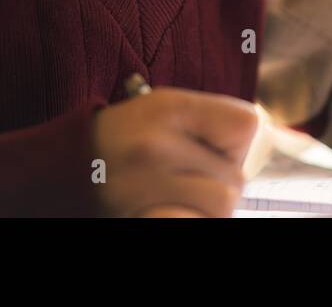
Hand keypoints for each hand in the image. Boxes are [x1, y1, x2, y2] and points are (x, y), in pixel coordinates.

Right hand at [91, 86, 259, 216]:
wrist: (65, 166)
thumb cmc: (125, 135)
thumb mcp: (163, 108)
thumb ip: (209, 118)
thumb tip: (265, 137)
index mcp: (168, 108)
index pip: (246, 124)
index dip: (237, 140)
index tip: (216, 145)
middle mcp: (158, 144)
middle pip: (235, 176)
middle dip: (220, 180)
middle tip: (188, 176)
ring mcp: (146, 184)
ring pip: (221, 206)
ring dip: (209, 207)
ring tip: (179, 195)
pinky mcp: (141, 215)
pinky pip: (194, 223)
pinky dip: (193, 220)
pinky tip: (175, 209)